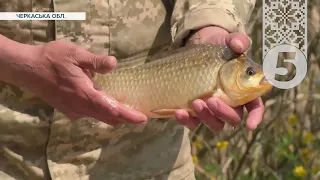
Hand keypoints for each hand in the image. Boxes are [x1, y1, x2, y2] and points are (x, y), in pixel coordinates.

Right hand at [1, 40, 146, 125]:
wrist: (27, 69)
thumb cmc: (51, 59)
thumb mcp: (75, 54)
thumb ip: (95, 61)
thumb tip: (114, 64)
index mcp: (84, 95)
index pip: (111, 110)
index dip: (128, 116)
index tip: (142, 119)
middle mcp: (80, 108)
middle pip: (108, 117)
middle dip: (125, 118)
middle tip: (140, 114)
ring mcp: (73, 111)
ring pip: (99, 117)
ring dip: (114, 115)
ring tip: (127, 108)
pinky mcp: (68, 110)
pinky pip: (90, 114)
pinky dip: (102, 112)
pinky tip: (106, 102)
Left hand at [175, 26, 263, 130]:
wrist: (198, 47)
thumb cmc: (220, 47)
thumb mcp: (229, 41)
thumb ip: (238, 41)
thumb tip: (238, 44)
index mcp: (244, 89)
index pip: (254, 106)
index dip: (255, 116)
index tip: (250, 125)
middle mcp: (230, 102)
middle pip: (233, 118)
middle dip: (224, 113)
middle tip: (212, 99)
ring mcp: (212, 108)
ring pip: (214, 123)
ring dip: (206, 117)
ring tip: (195, 102)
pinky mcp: (195, 110)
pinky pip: (193, 122)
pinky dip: (187, 121)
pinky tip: (179, 112)